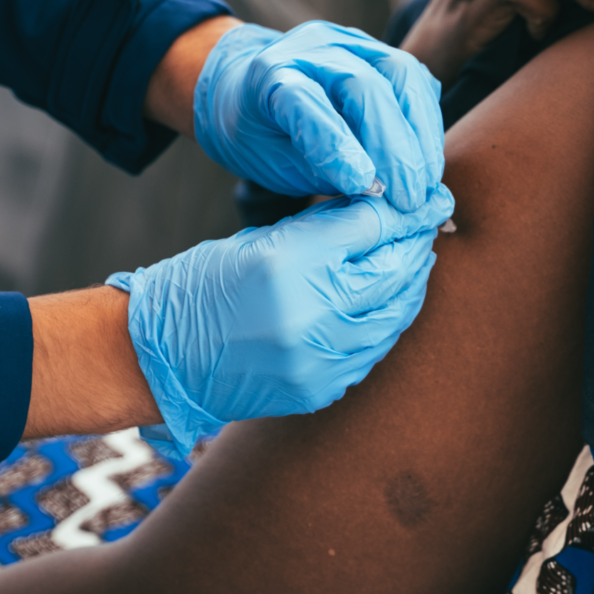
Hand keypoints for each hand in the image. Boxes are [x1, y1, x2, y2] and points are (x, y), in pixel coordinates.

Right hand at [106, 183, 453, 457]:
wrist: (162, 356)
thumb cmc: (204, 285)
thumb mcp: (263, 238)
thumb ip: (325, 225)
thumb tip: (378, 208)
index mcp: (291, 262)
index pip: (374, 229)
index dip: (407, 213)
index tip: (431, 202)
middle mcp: (311, 314)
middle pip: (395, 272)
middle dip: (417, 246)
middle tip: (428, 228)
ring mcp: (318, 360)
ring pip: (395, 316)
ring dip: (410, 286)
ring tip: (413, 263)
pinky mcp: (318, 390)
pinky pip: (373, 351)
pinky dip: (387, 323)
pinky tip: (386, 304)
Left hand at [194, 20, 444, 212]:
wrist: (248, 89)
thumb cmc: (259, 135)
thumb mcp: (271, 162)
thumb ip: (319, 170)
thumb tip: (377, 191)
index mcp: (270, 74)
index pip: (306, 103)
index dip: (337, 145)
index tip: (365, 187)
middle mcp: (313, 48)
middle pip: (365, 86)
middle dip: (394, 148)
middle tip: (409, 199)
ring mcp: (351, 43)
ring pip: (401, 74)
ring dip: (422, 135)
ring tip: (426, 184)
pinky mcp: (380, 52)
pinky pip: (415, 80)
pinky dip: (427, 122)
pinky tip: (427, 161)